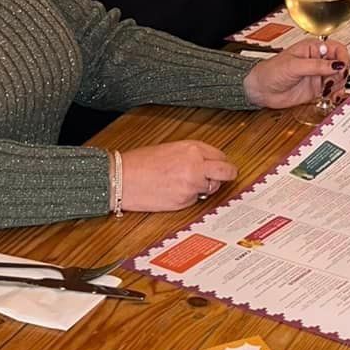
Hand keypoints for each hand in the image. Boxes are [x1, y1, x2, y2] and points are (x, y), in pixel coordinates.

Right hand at [119, 141, 235, 210]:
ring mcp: (192, 185)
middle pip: (226, 172)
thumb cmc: (141, 163)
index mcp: (192, 148)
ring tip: (183, 182)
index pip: (220, 155)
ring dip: (204, 187)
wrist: (123, 179)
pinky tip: (173, 191)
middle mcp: (196, 166)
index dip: (219, 162)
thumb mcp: (170, 148)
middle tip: (224, 176)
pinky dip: (189, 197)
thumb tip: (208, 163)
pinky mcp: (185, 201)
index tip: (220, 165)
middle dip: (226, 175)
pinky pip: (195, 200)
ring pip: (211, 188)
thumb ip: (192, 155)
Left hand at [244, 39, 349, 110]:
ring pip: (339, 79)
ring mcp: (319, 75)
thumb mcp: (294, 66)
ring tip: (328, 91)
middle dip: (341, 74)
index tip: (342, 68)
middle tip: (332, 81)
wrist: (261, 90)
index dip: (343, 58)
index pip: (337, 49)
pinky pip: (333, 91)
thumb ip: (316, 66)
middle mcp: (318, 61)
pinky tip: (331, 97)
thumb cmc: (271, 71)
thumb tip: (337, 65)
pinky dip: (335, 94)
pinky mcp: (317, 89)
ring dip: (339, 85)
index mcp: (313, 49)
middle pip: (341, 65)